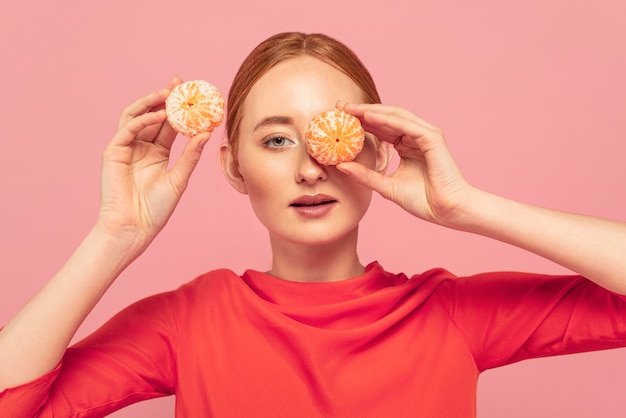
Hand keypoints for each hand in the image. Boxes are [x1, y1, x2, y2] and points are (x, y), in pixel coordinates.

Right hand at [97, 77, 211, 249]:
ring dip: (151, 103)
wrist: (133, 228)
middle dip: (165, 98)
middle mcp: (141, 147)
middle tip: (180, 83)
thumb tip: (206, 133)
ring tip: (168, 93)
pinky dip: (142, 120)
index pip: (169, 125)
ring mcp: (126, 148)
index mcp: (157, 153)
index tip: (194, 95)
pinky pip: (128, 129)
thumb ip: (190, 156)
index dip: (180, 109)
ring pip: (137, 116)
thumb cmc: (156, 209)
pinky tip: (159, 116)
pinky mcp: (113, 152)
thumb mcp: (179, 179)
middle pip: (153, 115)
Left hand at [336, 102, 472, 226]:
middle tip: (340, 107)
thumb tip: (341, 166)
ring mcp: (425, 135)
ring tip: (351, 108)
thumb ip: (365, 175)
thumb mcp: (385, 185)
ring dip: (372, 111)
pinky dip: (387, 119)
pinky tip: (369, 116)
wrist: (445, 210)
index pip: (380, 128)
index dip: (360, 122)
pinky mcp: (432, 138)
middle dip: (362, 111)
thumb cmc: (422, 201)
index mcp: (406, 145)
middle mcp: (415, 136)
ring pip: (395, 117)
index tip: (338, 119)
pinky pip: (406, 125)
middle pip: (386, 118)